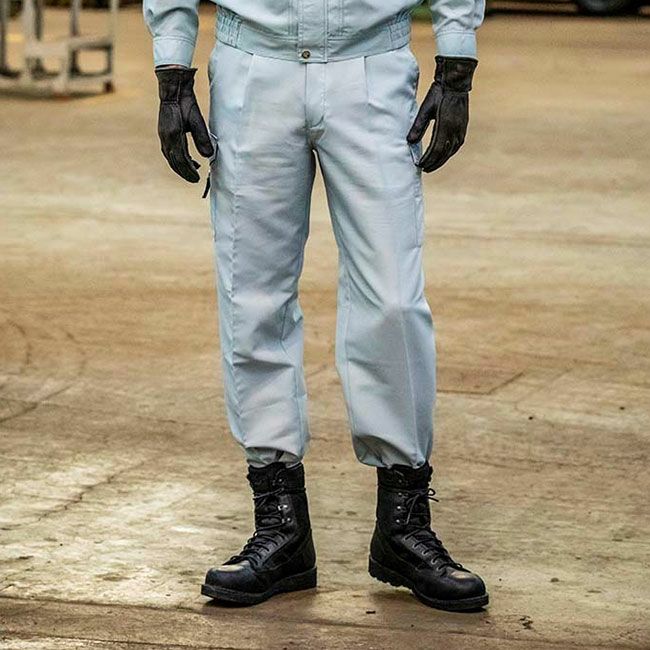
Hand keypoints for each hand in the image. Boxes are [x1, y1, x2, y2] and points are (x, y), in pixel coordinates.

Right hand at [155, 66, 213, 182]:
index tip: (197, 178)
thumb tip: (208, 156)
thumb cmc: (186, 103)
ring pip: (171, 157)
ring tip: (192, 171)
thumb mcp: (197, 120)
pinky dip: (177, 158)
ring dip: (180, 166)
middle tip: (195, 180)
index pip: (181, 160)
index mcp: (174, 135)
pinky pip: (169, 151)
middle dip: (185, 172)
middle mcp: (166, 137)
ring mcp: (163, 135)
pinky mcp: (164, 132)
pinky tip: (186, 159)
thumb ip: (202, 138)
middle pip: (174, 162)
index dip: (189, 171)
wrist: (172, 89)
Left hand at [407, 56, 476, 172]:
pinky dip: (449, 153)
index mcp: (445, 124)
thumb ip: (418, 125)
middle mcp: (455, 129)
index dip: (428, 159)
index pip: (436, 149)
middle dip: (434, 163)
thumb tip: (410, 141)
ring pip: (451, 151)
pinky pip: (456, 145)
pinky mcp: (463, 128)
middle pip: (444, 153)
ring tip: (432, 165)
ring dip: (441, 160)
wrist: (456, 82)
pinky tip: (443, 156)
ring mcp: (461, 129)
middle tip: (424, 169)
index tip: (419, 165)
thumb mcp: (425, 107)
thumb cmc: (438, 93)